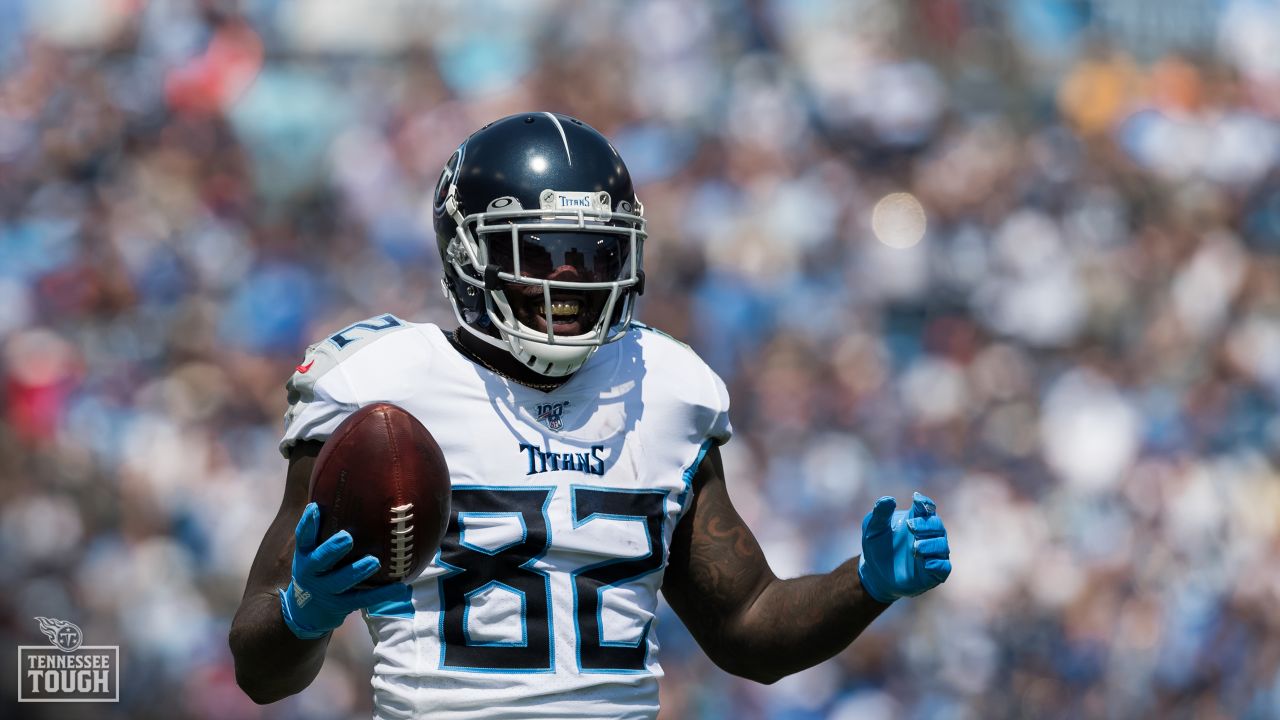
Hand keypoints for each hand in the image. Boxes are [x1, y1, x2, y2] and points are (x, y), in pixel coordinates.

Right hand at [279, 503, 405, 639]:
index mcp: (305, 554)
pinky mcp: (342, 605)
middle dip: (332, 550)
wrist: (307, 609)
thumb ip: (328, 525)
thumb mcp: (314, 548)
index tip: (315, 508)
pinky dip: (383, 594)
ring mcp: (326, 590)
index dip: (308, 523)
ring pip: (341, 581)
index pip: (303, 537)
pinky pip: (364, 599)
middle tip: (347, 538)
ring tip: (373, 561)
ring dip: (357, 572)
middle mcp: (312, 572)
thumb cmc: (320, 566)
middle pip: (319, 561)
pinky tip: (401, 588)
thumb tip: (351, 485)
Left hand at [857, 492, 950, 603]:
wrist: (874, 572)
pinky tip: (926, 564)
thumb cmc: (876, 545)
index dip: (925, 503)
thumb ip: (880, 514)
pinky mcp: (933, 573)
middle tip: (910, 526)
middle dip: (926, 525)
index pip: (927, 508)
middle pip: (937, 525)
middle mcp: (928, 535)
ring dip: (930, 544)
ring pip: (942, 545)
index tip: (917, 500)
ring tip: (915, 547)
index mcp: (916, 520)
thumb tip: (888, 499)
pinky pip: (944, 567)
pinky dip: (938, 564)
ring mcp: (932, 554)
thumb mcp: (873, 528)